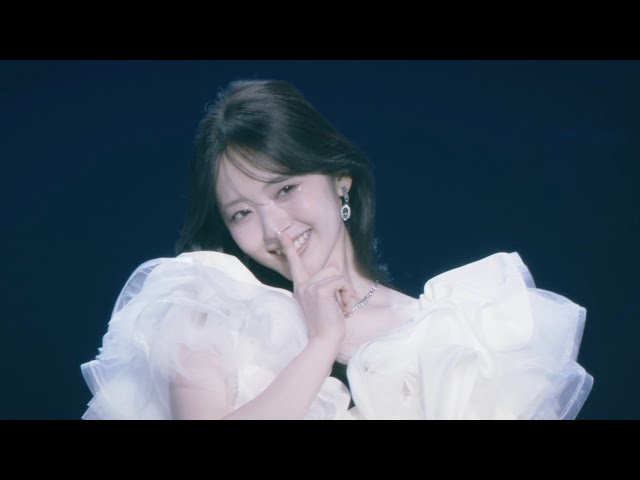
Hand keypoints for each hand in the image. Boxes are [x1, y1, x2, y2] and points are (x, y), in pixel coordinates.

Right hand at [276, 229, 356, 347]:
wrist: (324, 341)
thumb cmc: (328, 325)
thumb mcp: (325, 302)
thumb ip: (327, 286)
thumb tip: (336, 266)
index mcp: (301, 287)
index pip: (294, 263)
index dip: (288, 248)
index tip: (280, 234)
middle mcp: (303, 285)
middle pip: (331, 267)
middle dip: (342, 285)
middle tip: (341, 305)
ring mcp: (309, 287)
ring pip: (338, 274)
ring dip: (346, 291)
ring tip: (342, 308)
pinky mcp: (319, 290)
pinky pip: (342, 282)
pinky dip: (348, 295)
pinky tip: (344, 309)